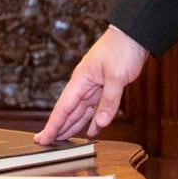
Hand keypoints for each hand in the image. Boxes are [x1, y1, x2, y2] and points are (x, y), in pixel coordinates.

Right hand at [35, 25, 148, 143]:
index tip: (42, 138)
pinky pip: (97, 107)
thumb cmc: (122, 49)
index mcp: (81, 79)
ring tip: (64, 140)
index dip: (53, 125)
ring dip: (74, 126)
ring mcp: (95, 85)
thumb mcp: (116, 76)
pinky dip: (94, 119)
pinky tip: (92, 129)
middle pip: (69, 111)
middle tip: (47, 143)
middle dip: (58, 127)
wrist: (135, 35)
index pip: (63, 107)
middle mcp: (84, 84)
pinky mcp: (106, 86)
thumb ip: (108, 101)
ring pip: (81, 111)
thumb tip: (101, 123)